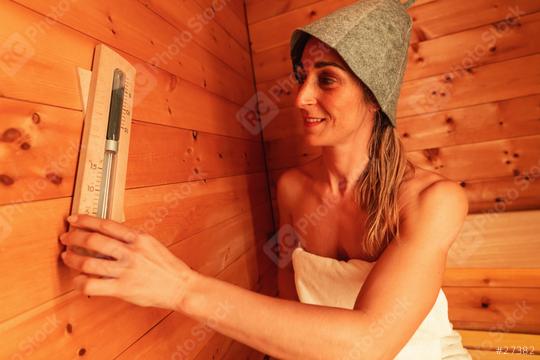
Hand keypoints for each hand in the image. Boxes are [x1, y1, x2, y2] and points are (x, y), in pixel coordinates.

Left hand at [59, 214, 195, 310]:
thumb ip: (132, 240)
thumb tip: (108, 236)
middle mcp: (131, 252)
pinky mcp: (122, 288)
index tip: (74, 219)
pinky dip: (80, 282)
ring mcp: (126, 270)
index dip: (85, 220)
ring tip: (67, 257)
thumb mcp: (152, 245)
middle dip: (74, 237)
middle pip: (93, 240)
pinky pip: (92, 285)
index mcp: (139, 238)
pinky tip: (78, 280)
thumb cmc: (167, 267)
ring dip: (72, 258)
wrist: (180, 286)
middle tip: (66, 238)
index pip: (106, 224)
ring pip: (88, 261)